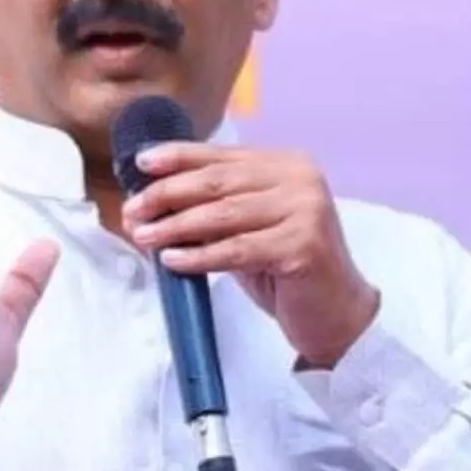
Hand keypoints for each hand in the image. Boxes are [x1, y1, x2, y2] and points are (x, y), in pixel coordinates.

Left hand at [123, 144, 379, 366]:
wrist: (336, 314)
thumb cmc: (286, 272)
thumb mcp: (249, 229)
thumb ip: (214, 210)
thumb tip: (152, 202)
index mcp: (288, 166)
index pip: (222, 157)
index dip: (178, 158)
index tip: (141, 164)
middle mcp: (301, 180)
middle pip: (217, 183)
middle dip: (167, 195)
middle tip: (134, 211)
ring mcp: (306, 211)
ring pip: (223, 215)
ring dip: (176, 227)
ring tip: (144, 236)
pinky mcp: (303, 246)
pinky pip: (237, 250)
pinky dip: (199, 256)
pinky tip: (172, 260)